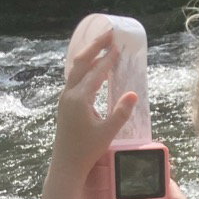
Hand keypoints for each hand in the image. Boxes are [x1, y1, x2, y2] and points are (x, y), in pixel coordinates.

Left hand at [51, 26, 137, 175]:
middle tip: (109, 33)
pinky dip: (85, 68)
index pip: (96, 72)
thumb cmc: (87, 151)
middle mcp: (70, 94)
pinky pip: (75, 78)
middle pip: (82, 62)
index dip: (108, 59)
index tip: (118, 45)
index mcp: (80, 99)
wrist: (66, 165)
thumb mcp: (108, 133)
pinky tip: (93, 67)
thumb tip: (133, 93)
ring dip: (89, 55)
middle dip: (95, 46)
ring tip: (102, 44)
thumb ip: (121, 113)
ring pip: (76, 69)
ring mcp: (65, 98)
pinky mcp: (66, 104)